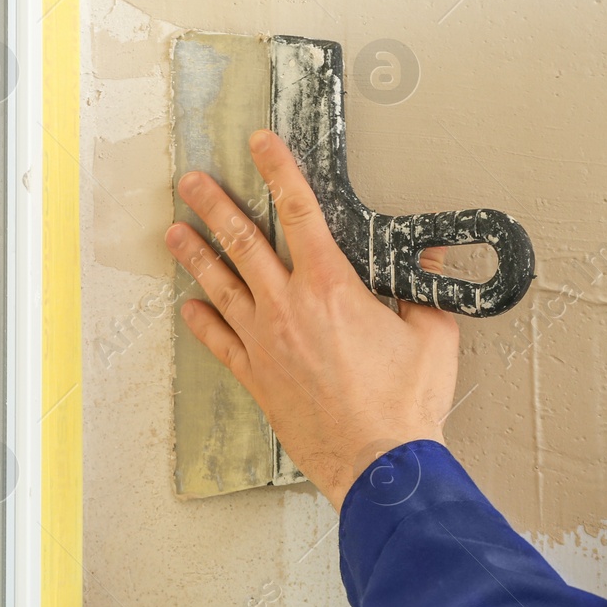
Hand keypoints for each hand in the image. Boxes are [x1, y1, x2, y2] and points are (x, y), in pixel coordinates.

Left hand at [166, 130, 461, 510]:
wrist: (380, 463)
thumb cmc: (406, 403)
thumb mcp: (433, 334)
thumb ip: (425, 290)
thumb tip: (426, 259)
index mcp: (332, 286)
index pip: (301, 211)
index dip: (279, 170)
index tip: (260, 143)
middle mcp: (289, 307)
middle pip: (243, 242)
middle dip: (214, 205)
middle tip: (190, 181)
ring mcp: (266, 343)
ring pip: (220, 286)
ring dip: (195, 255)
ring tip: (173, 231)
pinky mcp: (257, 377)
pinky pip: (219, 342)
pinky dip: (200, 321)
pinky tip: (187, 307)